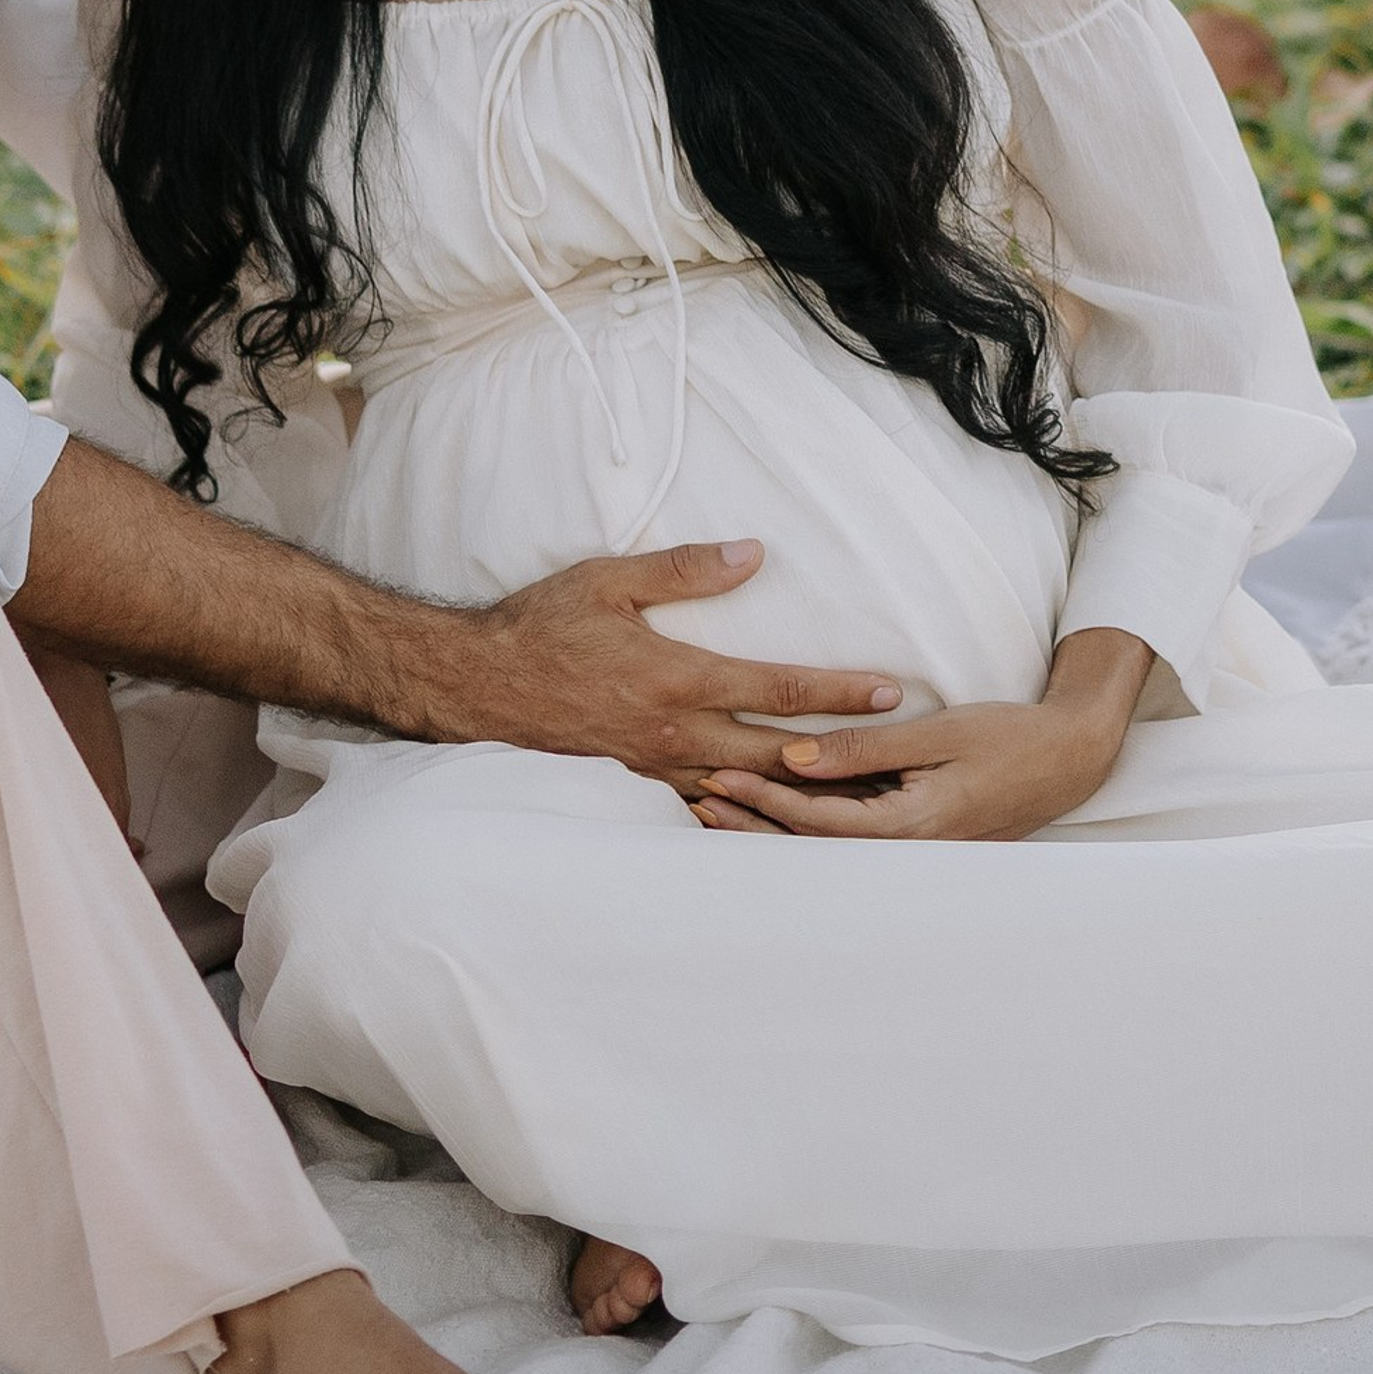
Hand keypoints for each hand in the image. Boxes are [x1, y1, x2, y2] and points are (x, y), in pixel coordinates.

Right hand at [436, 541, 904, 795]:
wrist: (476, 687)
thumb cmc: (542, 627)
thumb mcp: (609, 580)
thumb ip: (685, 569)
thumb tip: (753, 553)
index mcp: (678, 679)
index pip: (779, 689)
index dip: (839, 691)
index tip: (888, 690)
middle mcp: (674, 735)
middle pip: (779, 754)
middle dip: (843, 754)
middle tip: (896, 752)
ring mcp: (655, 771)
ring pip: (747, 792)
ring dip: (802, 794)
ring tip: (856, 796)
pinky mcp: (636, 789)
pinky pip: (704, 810)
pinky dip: (747, 816)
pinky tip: (777, 820)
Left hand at [692, 629, 1152, 841]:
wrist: (1070, 760)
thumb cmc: (1010, 738)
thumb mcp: (939, 734)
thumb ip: (865, 748)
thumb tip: (794, 755)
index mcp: (916, 828)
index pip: (821, 822)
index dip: (765, 801)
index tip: (718, 775)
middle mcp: (910, 853)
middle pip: (814, 847)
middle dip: (753, 823)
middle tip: (696, 797)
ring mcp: (915, 853)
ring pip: (828, 847)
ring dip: (773, 826)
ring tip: (716, 805)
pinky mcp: (917, 840)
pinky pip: (851, 837)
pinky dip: (807, 822)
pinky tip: (774, 805)